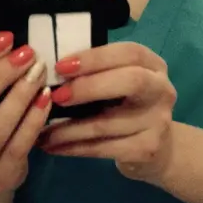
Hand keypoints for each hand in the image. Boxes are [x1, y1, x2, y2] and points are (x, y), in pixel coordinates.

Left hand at [38, 42, 176, 180]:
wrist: (158, 149)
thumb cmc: (128, 106)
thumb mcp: (121, 81)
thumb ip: (98, 72)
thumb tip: (52, 69)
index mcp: (153, 65)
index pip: (129, 53)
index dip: (95, 57)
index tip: (61, 66)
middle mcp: (162, 90)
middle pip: (131, 81)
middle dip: (89, 87)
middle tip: (56, 96)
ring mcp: (158, 121)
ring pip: (108, 123)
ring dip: (68, 127)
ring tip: (40, 129)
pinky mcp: (147, 149)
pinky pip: (104, 148)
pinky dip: (74, 148)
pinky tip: (52, 147)